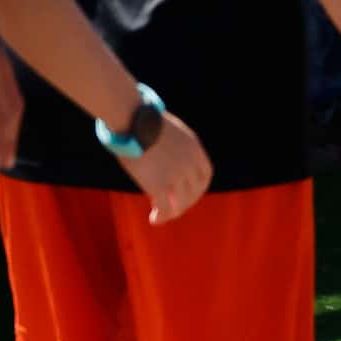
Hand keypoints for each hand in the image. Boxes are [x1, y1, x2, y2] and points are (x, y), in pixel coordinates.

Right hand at [118, 110, 212, 224]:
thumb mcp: (169, 131)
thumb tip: (164, 151)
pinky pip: (165, 207)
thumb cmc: (143, 122)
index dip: (199, 187)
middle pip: (195, 190)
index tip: (190, 192)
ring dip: (174, 211)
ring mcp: (177, 175)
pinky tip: (154, 219)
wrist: (135, 121)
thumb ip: (174, 145)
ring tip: (163, 216)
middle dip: (187, 201)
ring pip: (182, 202)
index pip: (205, 174)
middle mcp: (190, 163)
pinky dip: (161, 216)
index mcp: (194, 149)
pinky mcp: (160, 184)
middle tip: (176, 207)